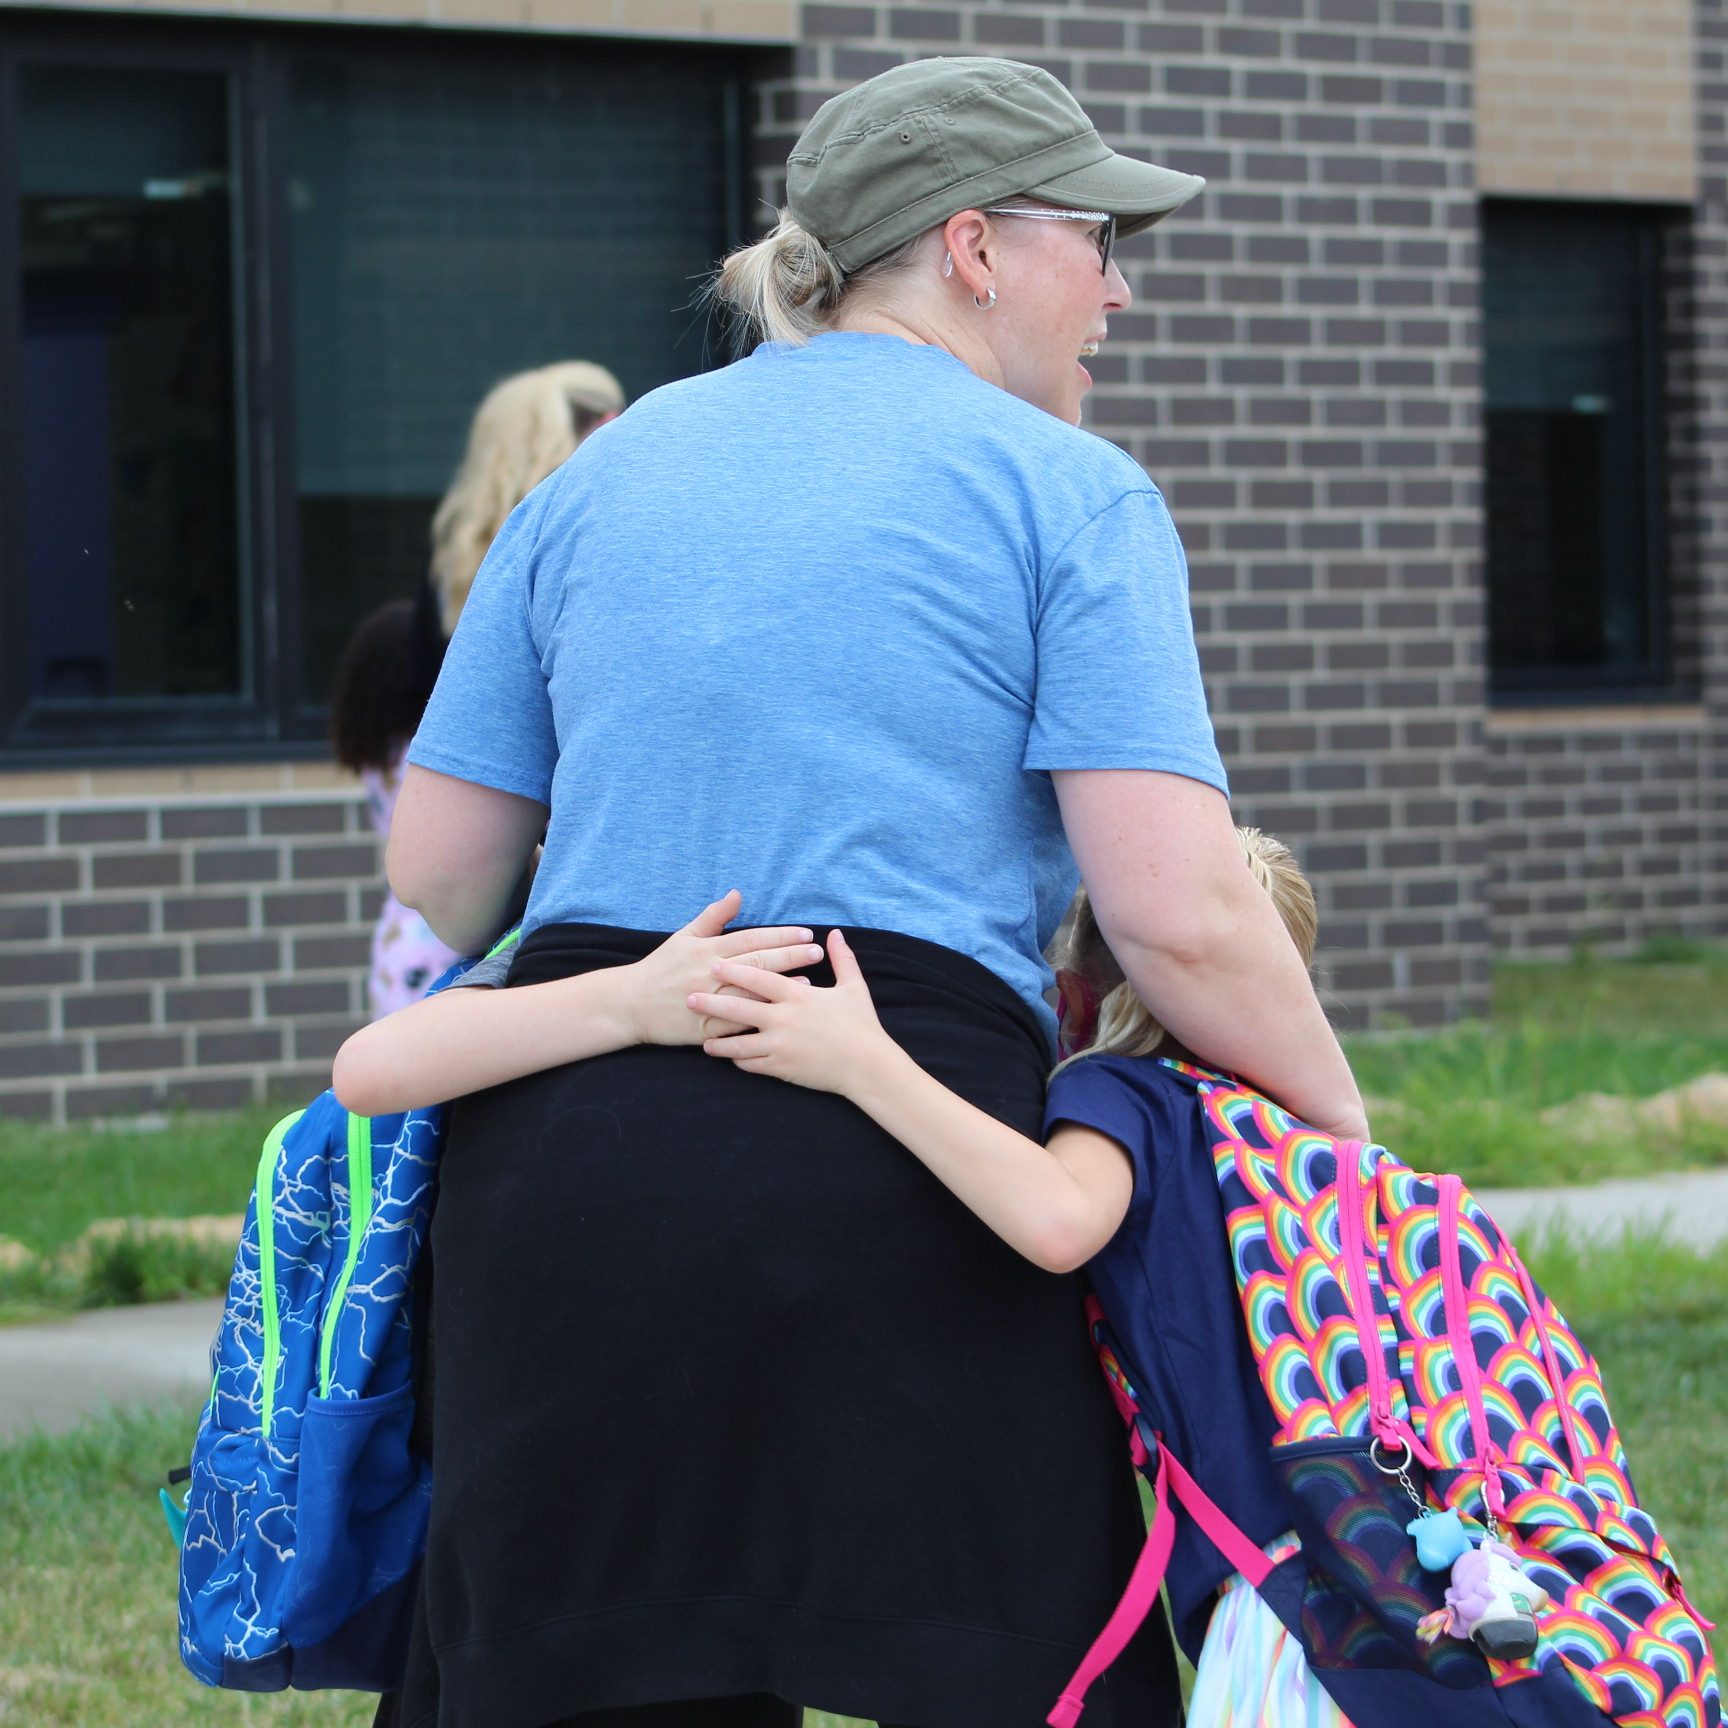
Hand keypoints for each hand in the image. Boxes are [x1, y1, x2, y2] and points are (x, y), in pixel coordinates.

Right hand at [626, 891, 823, 1046]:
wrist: (630, 1004)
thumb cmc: (661, 967)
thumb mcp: (684, 936)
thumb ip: (714, 916)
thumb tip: (738, 894)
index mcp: (707, 949)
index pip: (751, 939)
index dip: (779, 935)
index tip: (805, 933)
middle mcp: (709, 972)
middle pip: (756, 962)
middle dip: (789, 955)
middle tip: (816, 951)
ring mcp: (708, 1000)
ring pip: (750, 991)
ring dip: (781, 985)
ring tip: (809, 979)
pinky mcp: (705, 1026)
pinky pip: (736, 1021)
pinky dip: (759, 1014)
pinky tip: (779, 1010)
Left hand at [687, 928, 890, 1093]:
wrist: (868, 1066)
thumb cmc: (861, 1025)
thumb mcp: (854, 987)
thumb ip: (842, 959)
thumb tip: (835, 934)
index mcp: (797, 995)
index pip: (758, 978)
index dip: (733, 970)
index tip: (712, 964)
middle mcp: (783, 1019)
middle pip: (737, 1008)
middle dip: (710, 1003)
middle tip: (688, 998)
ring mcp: (779, 1046)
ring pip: (737, 1042)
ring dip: (717, 1040)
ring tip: (701, 1039)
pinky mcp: (781, 1068)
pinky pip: (751, 1064)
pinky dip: (737, 1060)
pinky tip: (729, 1057)